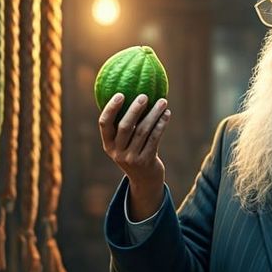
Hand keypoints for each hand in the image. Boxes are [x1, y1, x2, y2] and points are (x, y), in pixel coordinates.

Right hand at [99, 93, 168, 218]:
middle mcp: (117, 152)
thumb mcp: (123, 143)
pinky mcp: (146, 162)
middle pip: (125, 126)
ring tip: (163, 102)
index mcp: (108, 144)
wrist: (145, 180)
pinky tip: (167, 114)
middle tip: (144, 95)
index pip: (104, 123)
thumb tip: (131, 91)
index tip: (120, 94)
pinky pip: (155, 139)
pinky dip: (161, 125)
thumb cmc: (134, 152)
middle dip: (135, 109)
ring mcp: (131, 158)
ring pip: (143, 131)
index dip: (111, 108)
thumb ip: (123, 123)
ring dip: (154, 114)